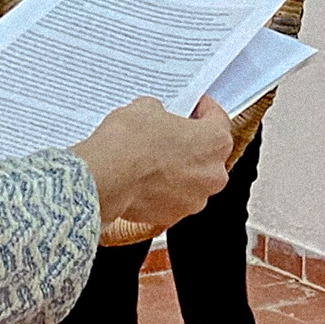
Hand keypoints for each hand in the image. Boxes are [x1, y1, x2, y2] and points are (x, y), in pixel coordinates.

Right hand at [72, 96, 232, 230]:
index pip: (219, 120)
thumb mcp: (145, 108)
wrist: (105, 178)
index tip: (194, 106)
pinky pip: (173, 198)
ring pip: (192, 180)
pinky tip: (143, 178)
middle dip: (192, 143)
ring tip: (153, 157)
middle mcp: (212, 175)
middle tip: (171, 132)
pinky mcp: (172, 217)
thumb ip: (160, 112)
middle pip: (209, 154)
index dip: (204, 109)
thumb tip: (156, 117)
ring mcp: (194, 200)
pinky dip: (163, 189)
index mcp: (215, 142)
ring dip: (178, 169)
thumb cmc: (129, 142)